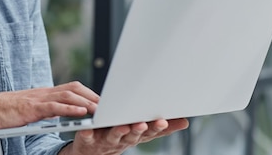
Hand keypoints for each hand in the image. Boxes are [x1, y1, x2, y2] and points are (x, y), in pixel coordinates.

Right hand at [0, 81, 97, 151]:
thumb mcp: (28, 111)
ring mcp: (37, 99)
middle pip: (75, 89)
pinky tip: (82, 113)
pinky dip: (70, 109)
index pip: (71, 89)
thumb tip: (59, 116)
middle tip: (111, 106)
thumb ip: (44, 110)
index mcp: (43, 94)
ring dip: (87, 103)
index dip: (89, 94)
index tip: (103, 102)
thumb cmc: (3, 114)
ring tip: (102, 111)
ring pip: (68, 96)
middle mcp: (43, 93)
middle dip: (94, 97)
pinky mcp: (30, 108)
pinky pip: (54, 107)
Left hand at [60, 118, 189, 154]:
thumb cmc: (120, 136)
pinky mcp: (88, 140)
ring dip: (118, 131)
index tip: (162, 120)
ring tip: (123, 126)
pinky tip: (87, 129)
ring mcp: (105, 141)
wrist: (92, 152)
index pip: (150, 132)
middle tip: (142, 123)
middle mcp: (123, 139)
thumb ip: (161, 127)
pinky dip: (87, 133)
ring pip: (114, 136)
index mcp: (136, 135)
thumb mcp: (141, 132)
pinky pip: (88, 136)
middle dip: (138, 129)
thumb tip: (185, 122)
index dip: (156, 128)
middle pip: (133, 135)